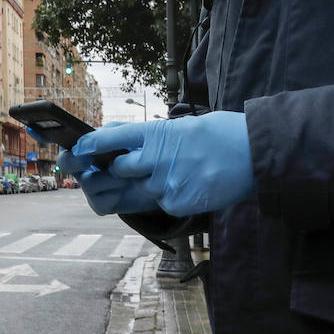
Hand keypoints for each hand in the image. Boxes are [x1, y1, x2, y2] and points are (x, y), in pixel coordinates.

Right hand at [47, 125, 161, 216]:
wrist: (165, 175)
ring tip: (130, 172)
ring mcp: (91, 185)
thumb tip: (82, 145)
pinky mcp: (102, 204)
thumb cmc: (144, 151)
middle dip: (75, 159)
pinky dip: (116, 194)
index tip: (34, 127)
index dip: (44, 132)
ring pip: (87, 183)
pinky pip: (99, 202)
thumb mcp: (130, 135)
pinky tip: (129, 187)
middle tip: (88, 157)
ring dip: (110, 177)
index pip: (61, 137)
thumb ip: (106, 136)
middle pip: (66, 161)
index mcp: (88, 143)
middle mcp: (84, 164)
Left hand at [71, 112, 254, 217]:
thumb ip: (150, 136)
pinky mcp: (176, 205)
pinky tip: (186, 187)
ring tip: (155, 179)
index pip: (107, 140)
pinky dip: (166, 199)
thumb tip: (119, 139)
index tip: (77, 151)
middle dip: (103, 176)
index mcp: (155, 133)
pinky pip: (159, 206)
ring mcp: (164, 185)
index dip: (87, 148)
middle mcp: (154, 160)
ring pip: (133, 193)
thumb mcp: (182, 126)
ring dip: (135, 189)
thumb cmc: (222, 134)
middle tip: (100, 176)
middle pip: (112, 173)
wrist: (255, 154)